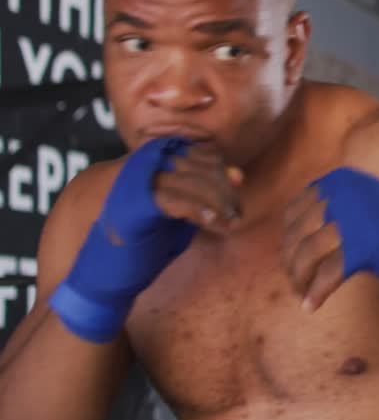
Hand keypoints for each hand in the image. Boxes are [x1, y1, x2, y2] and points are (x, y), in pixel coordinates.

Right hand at [49, 137, 232, 342]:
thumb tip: (239, 175)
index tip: (238, 186)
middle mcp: (145, 164)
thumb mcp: (174, 209)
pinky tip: (213, 222)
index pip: (201, 153)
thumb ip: (202, 191)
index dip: (222, 168)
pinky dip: (200, 209)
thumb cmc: (140, 237)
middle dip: (225, 190)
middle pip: (201, 166)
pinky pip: (176, 200)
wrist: (99, 267)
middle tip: (237, 214)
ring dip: (218, 203)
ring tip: (230, 222)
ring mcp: (137, 182)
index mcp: (154, 160)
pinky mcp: (135, 205)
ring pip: (193, 181)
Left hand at [281, 167, 378, 312]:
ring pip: (306, 253)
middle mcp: (346, 197)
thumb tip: (311, 232)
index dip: (287, 234)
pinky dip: (316, 293)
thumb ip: (347, 211)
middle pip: (297, 232)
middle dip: (290, 261)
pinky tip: (312, 306)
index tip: (290, 255)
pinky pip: (327, 274)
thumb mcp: (374, 210)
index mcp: (347, 183)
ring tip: (302, 296)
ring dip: (299, 279)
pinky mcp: (365, 248)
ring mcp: (355, 220)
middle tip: (295, 282)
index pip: (298, 207)